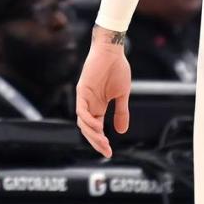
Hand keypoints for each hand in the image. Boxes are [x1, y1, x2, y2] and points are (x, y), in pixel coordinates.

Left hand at [75, 30, 130, 157]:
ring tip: (103, 141)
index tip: (109, 152)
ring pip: (83, 122)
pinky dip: (87, 120)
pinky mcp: (82, 89)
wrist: (113, 50)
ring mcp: (84, 97)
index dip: (101, 141)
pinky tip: (97, 126)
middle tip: (107, 151)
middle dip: (96, 142)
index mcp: (98, 105)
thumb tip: (122, 132)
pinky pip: (81, 109)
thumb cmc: (117, 68)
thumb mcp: (122, 95)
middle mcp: (89, 103)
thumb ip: (121, 113)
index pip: (95, 128)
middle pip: (88, 128)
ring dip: (92, 134)